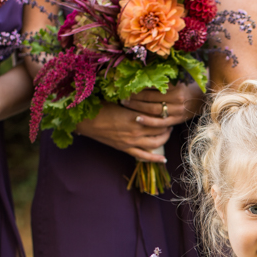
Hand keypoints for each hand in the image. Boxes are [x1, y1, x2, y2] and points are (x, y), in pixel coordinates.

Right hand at [74, 82, 201, 160]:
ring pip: (155, 144)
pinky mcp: (125, 149)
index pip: (158, 117)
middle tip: (170, 120)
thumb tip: (147, 96)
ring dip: (164, 139)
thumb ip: (135, 102)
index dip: (165, 114)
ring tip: (167, 133)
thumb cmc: (101, 107)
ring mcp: (131, 142)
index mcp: (135, 117)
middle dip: (167, 126)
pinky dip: (155, 159)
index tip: (168, 110)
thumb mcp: (120, 100)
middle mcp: (136, 131)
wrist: (86, 121)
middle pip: (159, 130)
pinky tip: (164, 160)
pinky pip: (143, 157)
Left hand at [124, 82, 202, 126]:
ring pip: (153, 110)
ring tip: (125, 104)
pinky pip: (160, 122)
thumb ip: (163, 76)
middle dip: (134, 97)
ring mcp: (177, 111)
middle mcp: (177, 99)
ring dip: (137, 107)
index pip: (153, 85)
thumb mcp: (177, 79)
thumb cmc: (185, 87)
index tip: (127, 84)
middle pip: (151, 98)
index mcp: (176, 86)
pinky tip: (137, 118)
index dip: (138, 85)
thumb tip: (142, 70)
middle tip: (122, 95)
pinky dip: (147, 121)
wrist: (202, 100)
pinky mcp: (176, 120)